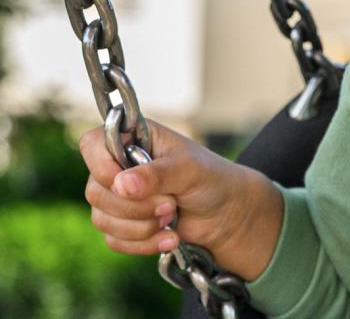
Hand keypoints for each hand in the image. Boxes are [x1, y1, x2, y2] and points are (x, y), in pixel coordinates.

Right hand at [79, 119, 281, 279]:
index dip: (102, 166)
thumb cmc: (210, 179)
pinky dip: (143, 243)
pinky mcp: (121, 224)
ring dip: (141, 226)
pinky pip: (113, 240)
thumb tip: (122, 185)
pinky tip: (170, 238)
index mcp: (133, 139)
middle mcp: (118, 166)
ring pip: (101, 219)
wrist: (225, 213)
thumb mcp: (190, 169)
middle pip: (95, 191)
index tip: (127, 182)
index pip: (92, 144)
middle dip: (136, 206)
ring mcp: (116, 196)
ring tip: (173, 217)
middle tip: (171, 203)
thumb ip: (158, 174)